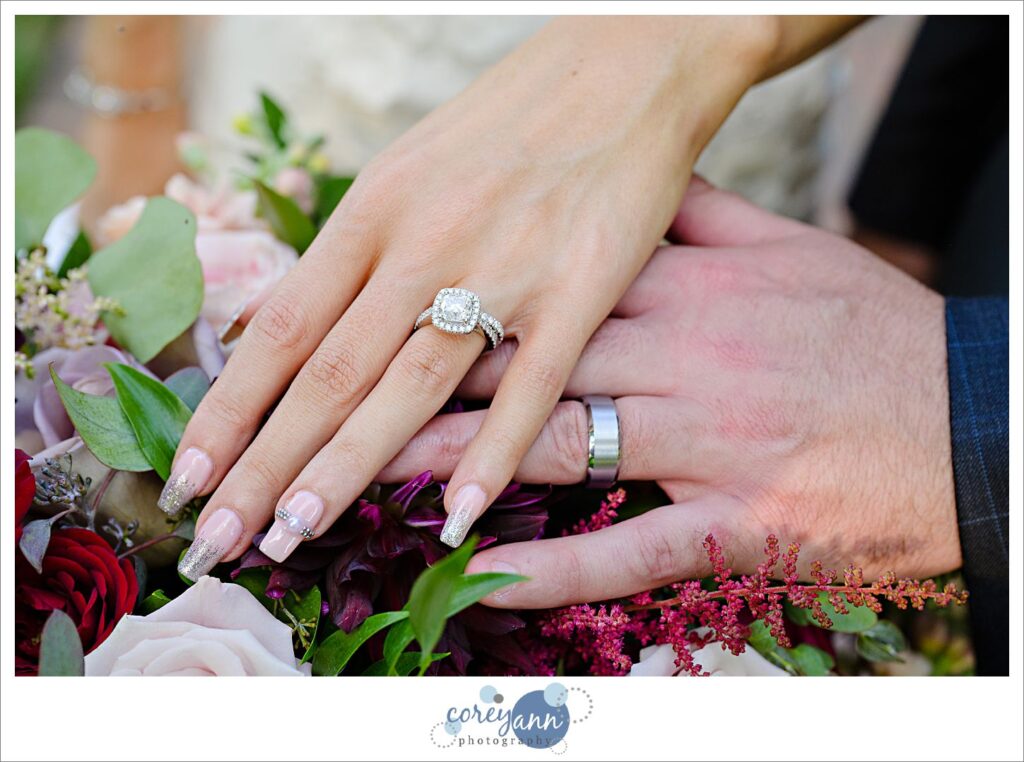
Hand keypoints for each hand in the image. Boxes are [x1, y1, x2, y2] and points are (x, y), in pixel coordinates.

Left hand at [169, 17, 781, 577]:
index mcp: (375, 210)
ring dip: (347, 470)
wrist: (626, 67)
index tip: (189, 476)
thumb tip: (287, 329)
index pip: (282, 328)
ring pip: (409, 387)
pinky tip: (457, 519)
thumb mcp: (408, 166)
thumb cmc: (510, 121)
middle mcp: (424, 243)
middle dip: (264, 464)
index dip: (230, 409)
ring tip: (294, 537)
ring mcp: (503, 268)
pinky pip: (530, 387)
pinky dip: (491, 456)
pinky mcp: (580, 289)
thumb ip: (354, 252)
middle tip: (215, 539)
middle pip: (328, 373)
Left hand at [381, 180, 960, 607]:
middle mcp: (682, 353)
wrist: (972, 413)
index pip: (541, 288)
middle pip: (527, 363)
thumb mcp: (787, 249)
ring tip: (362, 482)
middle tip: (332, 404)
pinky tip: (479, 580)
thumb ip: (703, 218)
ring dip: (454, 465)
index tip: (378, 314)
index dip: (454, 303)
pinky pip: (632, 548)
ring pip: (559, 445)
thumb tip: (642, 183)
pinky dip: (555, 568)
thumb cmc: (870, 332)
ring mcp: (707, 437)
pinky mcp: (738, 517)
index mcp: (686, 284)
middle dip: (423, 383)